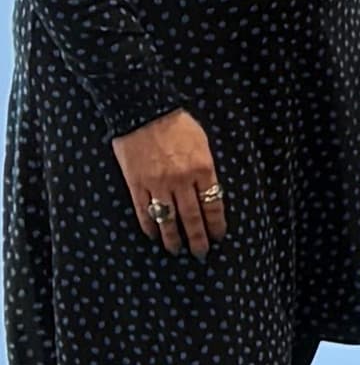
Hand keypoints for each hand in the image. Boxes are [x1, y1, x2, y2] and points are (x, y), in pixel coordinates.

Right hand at [112, 109, 223, 255]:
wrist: (144, 111)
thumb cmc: (178, 124)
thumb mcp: (203, 144)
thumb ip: (206, 169)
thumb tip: (210, 192)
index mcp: (203, 169)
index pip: (213, 204)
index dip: (216, 224)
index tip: (218, 236)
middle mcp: (181, 180)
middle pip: (192, 217)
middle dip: (198, 238)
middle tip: (201, 253)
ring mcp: (157, 184)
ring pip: (168, 219)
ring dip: (173, 238)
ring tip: (177, 250)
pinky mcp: (136, 183)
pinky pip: (144, 211)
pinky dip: (149, 226)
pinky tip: (154, 235)